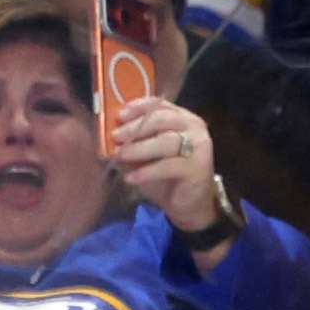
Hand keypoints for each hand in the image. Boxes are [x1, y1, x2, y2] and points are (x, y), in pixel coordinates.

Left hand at [105, 92, 219, 232]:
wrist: (189, 204)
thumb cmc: (166, 176)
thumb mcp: (147, 155)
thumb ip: (135, 142)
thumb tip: (111, 136)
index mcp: (182, 118)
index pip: (160, 104)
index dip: (139, 107)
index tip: (119, 116)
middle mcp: (193, 127)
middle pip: (161, 119)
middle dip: (135, 128)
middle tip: (115, 137)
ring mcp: (198, 146)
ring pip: (166, 141)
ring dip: (139, 148)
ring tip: (121, 155)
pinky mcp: (198, 167)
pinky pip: (168, 166)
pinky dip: (147, 171)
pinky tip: (131, 178)